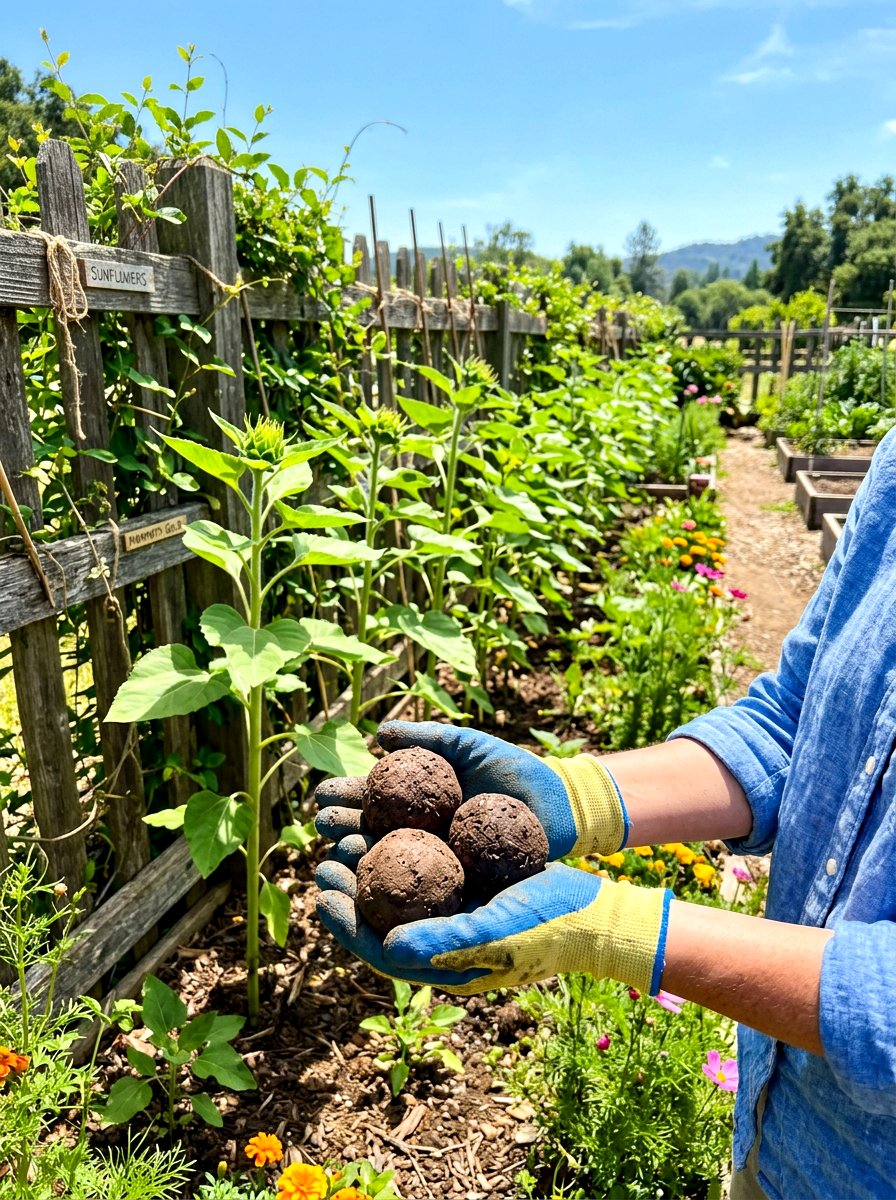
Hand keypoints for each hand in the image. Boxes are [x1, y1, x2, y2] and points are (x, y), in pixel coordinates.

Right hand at [314, 721, 629, 861]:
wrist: (556, 805)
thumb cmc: (513, 770)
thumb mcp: (468, 745)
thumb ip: (426, 737)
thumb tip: (377, 734)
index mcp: (414, 799)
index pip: (366, 798)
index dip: (341, 798)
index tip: (322, 798)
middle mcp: (416, 831)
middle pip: (365, 831)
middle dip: (338, 830)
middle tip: (326, 829)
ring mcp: (432, 860)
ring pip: (383, 862)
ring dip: (356, 859)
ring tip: (341, 854)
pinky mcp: (452, 884)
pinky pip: (416, 888)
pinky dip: (390, 889)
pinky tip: (372, 888)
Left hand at [315, 859, 671, 995]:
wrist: (593, 911)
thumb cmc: (548, 928)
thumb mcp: (497, 933)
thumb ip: (444, 942)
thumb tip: (385, 945)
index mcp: (440, 963)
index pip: (378, 948)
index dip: (345, 922)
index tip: (324, 890)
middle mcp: (439, 938)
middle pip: (381, 915)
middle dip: (349, 888)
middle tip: (325, 856)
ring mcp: (453, 911)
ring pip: (399, 888)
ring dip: (371, 861)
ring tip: (347, 832)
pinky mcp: (467, 885)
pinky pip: (425, 866)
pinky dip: (404, 845)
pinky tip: (390, 816)